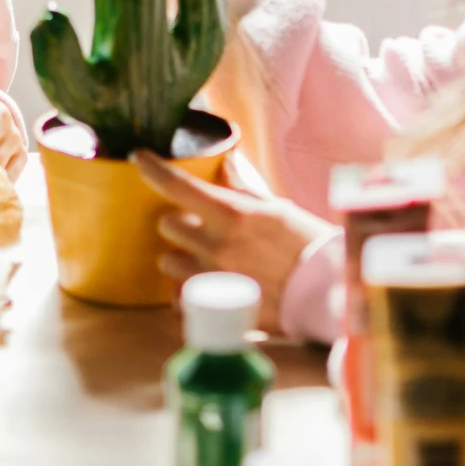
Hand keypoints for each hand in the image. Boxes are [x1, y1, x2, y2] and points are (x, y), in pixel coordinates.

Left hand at [131, 150, 335, 326]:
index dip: (152, 168)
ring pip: (167, 260)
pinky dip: (186, 290)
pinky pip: (177, 296)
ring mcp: (210, 278)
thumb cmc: (307, 247)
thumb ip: (244, 188)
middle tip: (196, 226)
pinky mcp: (212, 307)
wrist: (324, 295)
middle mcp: (216, 245)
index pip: (178, 185)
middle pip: (166, 224)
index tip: (140, 158)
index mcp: (233, 214)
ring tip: (202, 259)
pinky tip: (205, 287)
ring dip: (180, 256)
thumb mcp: (278, 209)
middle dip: (178, 223)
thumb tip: (227, 162)